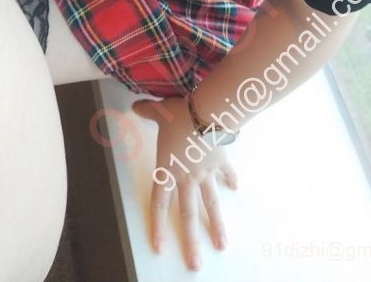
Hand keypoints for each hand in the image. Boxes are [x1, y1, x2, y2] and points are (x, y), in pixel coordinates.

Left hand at [133, 96, 237, 270]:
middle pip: (188, 214)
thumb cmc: (180, 114)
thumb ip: (147, 111)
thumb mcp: (159, 111)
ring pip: (210, 204)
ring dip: (216, 226)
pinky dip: (230, 179)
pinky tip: (235, 188)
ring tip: (222, 245)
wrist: (209, 112)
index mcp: (168, 169)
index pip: (160, 203)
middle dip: (191, 241)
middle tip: (195, 265)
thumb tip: (135, 106)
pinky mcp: (220, 162)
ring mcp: (206, 172)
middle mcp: (187, 177)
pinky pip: (225, 173)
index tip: (160, 248)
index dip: (158, 226)